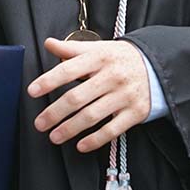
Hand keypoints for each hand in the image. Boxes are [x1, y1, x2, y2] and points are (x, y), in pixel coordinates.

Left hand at [27, 37, 150, 152]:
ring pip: (92, 116)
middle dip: (55, 112)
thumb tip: (49, 43)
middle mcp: (112, 76)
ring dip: (69, 129)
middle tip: (40, 123)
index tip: (32, 91)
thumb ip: (72, 49)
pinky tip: (80, 146)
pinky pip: (112, 130)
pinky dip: (95, 140)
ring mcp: (124, 95)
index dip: (49, 81)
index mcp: (100, 57)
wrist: (157, 66)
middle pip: (77, 97)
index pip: (69, 69)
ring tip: (54, 136)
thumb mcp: (99, 48)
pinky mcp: (135, 112)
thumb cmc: (120, 58)